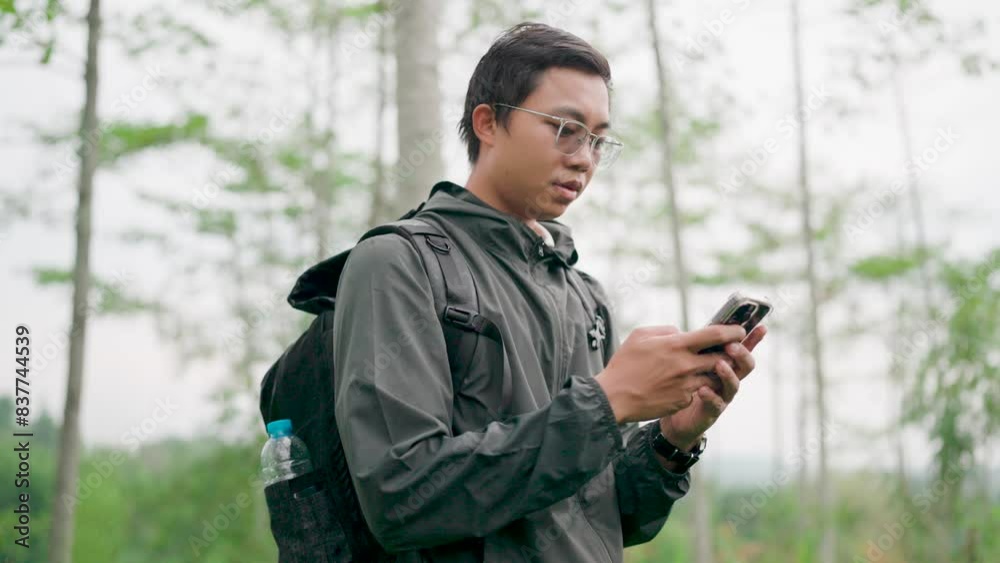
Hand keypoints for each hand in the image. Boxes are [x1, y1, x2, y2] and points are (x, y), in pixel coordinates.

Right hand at [595, 324, 747, 423]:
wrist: (614, 397)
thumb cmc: (624, 364)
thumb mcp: (640, 335)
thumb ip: (666, 330)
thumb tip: (682, 332)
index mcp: (676, 345)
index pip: (715, 335)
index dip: (733, 331)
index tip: (740, 330)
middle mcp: (685, 365)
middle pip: (722, 357)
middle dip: (731, 353)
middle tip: (732, 350)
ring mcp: (686, 385)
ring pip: (714, 376)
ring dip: (715, 371)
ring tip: (708, 367)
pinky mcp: (683, 401)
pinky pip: (698, 391)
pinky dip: (696, 386)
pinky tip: (683, 384)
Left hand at [659, 325, 766, 449]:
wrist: (676, 416)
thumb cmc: (685, 383)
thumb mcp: (692, 361)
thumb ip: (699, 347)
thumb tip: (696, 328)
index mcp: (726, 364)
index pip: (744, 349)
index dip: (754, 339)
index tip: (761, 327)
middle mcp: (729, 380)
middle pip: (745, 365)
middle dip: (742, 354)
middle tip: (732, 345)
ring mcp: (722, 396)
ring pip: (733, 385)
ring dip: (728, 373)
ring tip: (719, 364)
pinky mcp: (711, 412)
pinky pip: (715, 404)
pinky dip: (710, 396)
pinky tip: (702, 389)